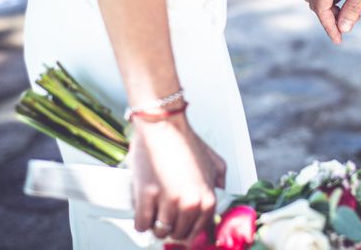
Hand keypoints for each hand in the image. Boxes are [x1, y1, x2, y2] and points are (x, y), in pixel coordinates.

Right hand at [128, 112, 225, 240]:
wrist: (164, 125)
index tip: (182, 226)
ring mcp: (168, 201)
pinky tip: (145, 208)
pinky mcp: (147, 196)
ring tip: (156, 209)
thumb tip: (215, 202)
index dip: (189, 229)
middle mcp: (190, 203)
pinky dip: (141, 220)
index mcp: (208, 198)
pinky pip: (142, 225)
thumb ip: (218, 184)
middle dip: (172, 227)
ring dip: (156, 224)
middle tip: (167, 213)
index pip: (199, 231)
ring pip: (160, 232)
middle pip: (179, 234)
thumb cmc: (185, 142)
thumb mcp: (215, 163)